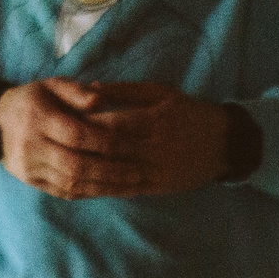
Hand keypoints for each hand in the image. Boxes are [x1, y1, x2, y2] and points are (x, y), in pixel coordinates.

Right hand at [0, 80, 145, 199]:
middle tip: (138, 172)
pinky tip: (109, 190)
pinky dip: (89, 192)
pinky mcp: (31, 181)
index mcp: (38, 118)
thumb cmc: (32, 100)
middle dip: (111, 170)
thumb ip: (77, 91)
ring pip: (71, 183)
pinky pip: (63, 191)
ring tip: (130, 185)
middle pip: (76, 164)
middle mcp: (31, 146)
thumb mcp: (51, 85)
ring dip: (104, 186)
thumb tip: (102, 98)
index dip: (106, 141)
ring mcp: (29, 167)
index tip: (132, 145)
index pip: (77, 134)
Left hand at [69, 81, 233, 194]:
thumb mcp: (160, 92)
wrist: (222, 144)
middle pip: (107, 149)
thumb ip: (125, 90)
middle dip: (80, 146)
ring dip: (86, 170)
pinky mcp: (155, 187)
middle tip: (55, 141)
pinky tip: (81, 182)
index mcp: (152, 120)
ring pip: (112, 173)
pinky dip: (100, 187)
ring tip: (62, 162)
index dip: (84, 121)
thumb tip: (90, 88)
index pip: (110, 122)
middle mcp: (152, 147)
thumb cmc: (188, 112)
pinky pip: (122, 189)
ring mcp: (153, 170)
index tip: (62, 117)